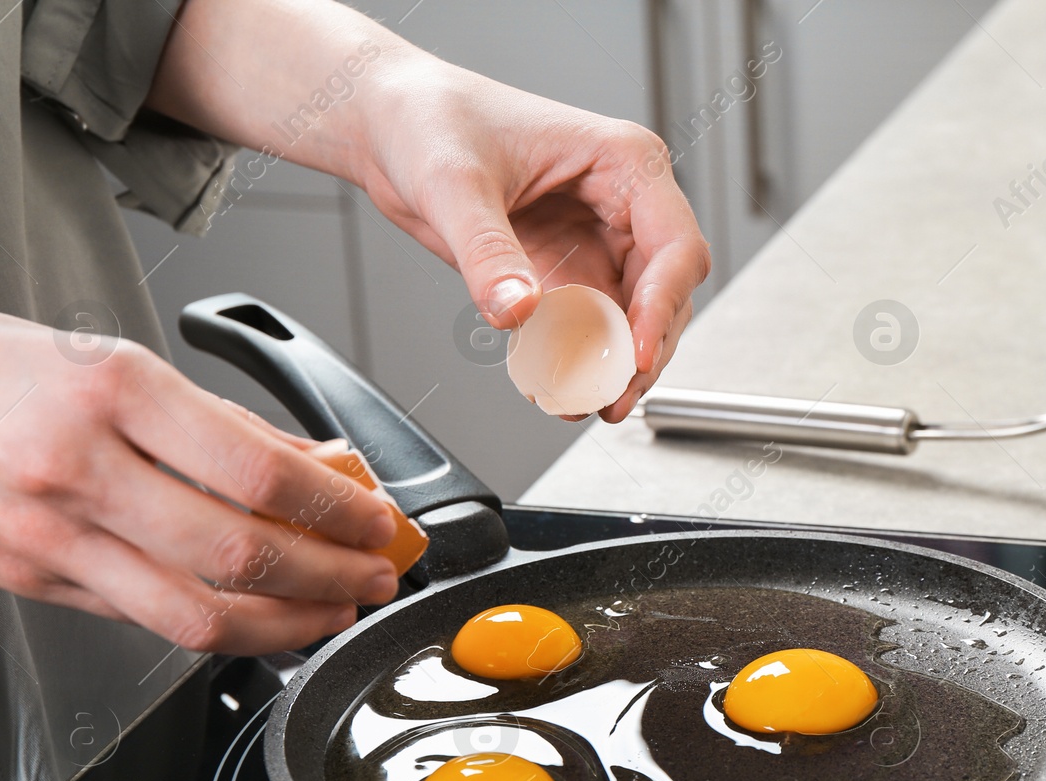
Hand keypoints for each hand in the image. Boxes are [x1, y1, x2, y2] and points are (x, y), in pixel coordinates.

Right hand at [0, 308, 402, 654]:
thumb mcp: (105, 355)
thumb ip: (217, 421)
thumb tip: (315, 461)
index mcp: (110, 389)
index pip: (258, 470)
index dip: (337, 509)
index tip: (378, 518)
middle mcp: (80, 467)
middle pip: (240, 552)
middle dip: (331, 575)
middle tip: (375, 574)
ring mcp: (50, 535)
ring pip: (196, 612)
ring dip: (288, 623)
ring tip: (334, 611)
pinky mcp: (32, 580)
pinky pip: (145, 619)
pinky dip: (219, 628)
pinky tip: (259, 618)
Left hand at [145, 3, 711, 423]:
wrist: (370, 112)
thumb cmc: (418, 115)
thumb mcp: (449, 184)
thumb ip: (491, 255)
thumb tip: (523, 314)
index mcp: (621, 161)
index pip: (675, 249)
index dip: (664, 316)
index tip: (632, 365)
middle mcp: (619, 197)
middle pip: (662, 292)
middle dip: (640, 351)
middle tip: (604, 403)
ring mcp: (592, 235)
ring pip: (630, 315)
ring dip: (608, 362)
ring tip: (574, 401)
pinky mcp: (559, 262)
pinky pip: (585, 322)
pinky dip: (573, 356)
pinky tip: (548, 379)